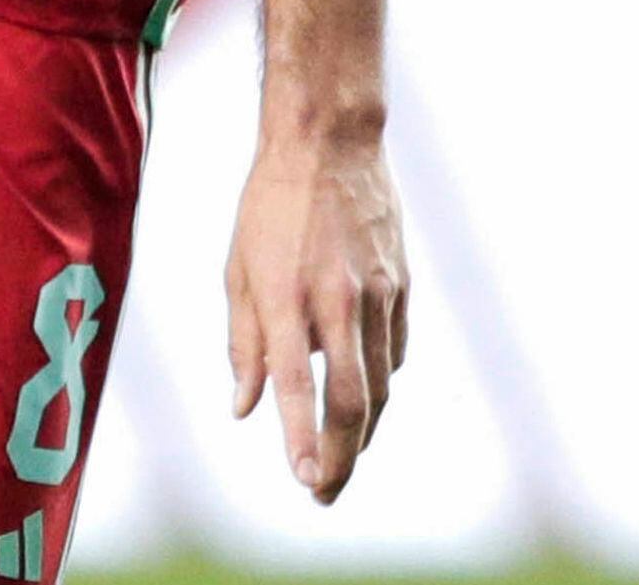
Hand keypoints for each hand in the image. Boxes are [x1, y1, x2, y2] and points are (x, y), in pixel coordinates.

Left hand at [226, 122, 407, 501]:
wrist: (329, 145)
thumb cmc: (268, 207)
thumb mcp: (237, 268)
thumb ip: (243, 343)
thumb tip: (243, 410)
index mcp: (286, 293)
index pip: (299, 384)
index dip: (301, 439)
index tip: (302, 480)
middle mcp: (337, 300)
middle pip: (350, 401)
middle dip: (338, 457)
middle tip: (321, 494)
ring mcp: (377, 295)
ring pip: (378, 385)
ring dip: (359, 433)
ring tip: (337, 463)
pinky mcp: (401, 289)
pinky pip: (392, 353)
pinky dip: (376, 385)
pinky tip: (361, 403)